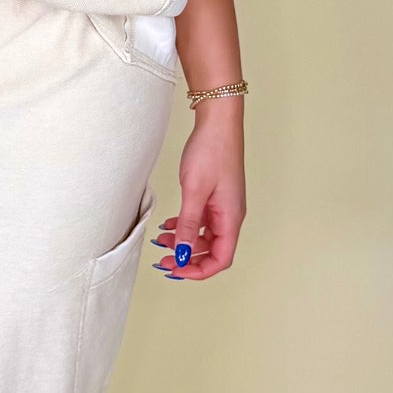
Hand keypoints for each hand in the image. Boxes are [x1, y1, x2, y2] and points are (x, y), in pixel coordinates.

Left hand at [155, 100, 245, 279]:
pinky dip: (186, 226)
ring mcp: (223, 206)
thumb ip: (189, 225)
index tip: (176, 270)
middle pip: (213, 251)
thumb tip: (184, 254)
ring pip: (205, 236)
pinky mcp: (215, 195)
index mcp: (231, 218)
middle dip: (188, 259)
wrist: (217, 122)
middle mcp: (230, 215)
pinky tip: (169, 225)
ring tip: (161, 242)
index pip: (221, 259)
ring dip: (184, 243)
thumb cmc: (211, 151)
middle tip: (163, 260)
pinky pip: (201, 220)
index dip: (198, 270)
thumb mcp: (194, 191)